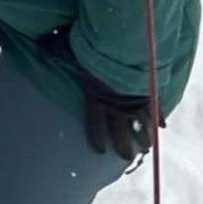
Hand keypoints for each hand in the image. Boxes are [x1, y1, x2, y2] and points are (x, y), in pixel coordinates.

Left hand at [38, 27, 154, 161]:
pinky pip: (157, 107)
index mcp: (97, 99)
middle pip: (121, 133)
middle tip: (127, 158)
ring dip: (145, 136)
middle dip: (124, 146)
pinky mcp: (151, 92)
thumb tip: (40, 46)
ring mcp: (136, 100)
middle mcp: (117, 106)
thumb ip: (55, 50)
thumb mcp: (69, 48)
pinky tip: (162, 125)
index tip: (99, 151)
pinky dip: (160, 115)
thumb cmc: (93, 48)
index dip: (96, 139)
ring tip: (147, 146)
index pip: (95, 125)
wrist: (124, 45)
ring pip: (142, 125)